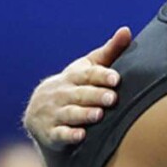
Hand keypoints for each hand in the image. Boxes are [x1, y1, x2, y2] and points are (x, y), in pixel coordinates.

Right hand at [23, 27, 130, 148]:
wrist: (40, 112)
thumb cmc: (75, 86)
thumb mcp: (88, 68)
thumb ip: (109, 51)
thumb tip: (126, 30)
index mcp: (73, 76)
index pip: (88, 74)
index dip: (102, 76)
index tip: (116, 78)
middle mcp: (62, 93)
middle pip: (80, 94)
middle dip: (96, 96)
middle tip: (112, 98)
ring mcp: (54, 113)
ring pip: (70, 113)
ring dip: (84, 114)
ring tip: (99, 115)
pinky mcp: (50, 133)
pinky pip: (59, 134)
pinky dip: (69, 135)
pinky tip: (80, 136)